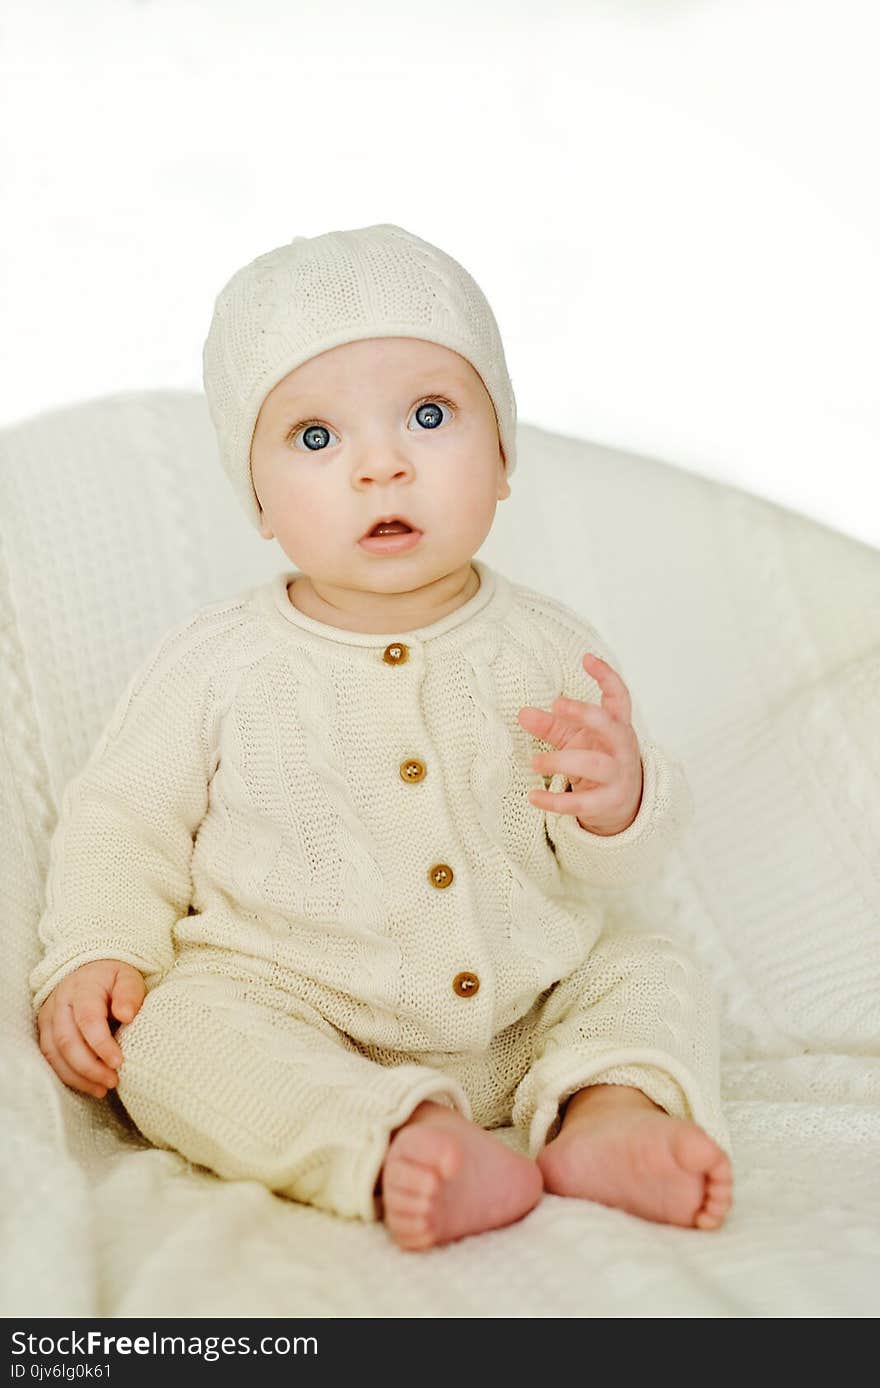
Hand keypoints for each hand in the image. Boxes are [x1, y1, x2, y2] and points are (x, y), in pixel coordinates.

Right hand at [36, 959, 145, 1098]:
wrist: (88, 972)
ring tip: (103, 1089)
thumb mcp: (127, 978)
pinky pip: (50, 1059)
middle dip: (89, 1066)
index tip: (119, 1062)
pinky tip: (89, 1085)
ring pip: (54, 1053)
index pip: (88, 1019)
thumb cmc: (112, 979)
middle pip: (67, 1041)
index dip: (101, 1044)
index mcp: (82, 988)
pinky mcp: (45, 1032)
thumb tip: (126, 1016)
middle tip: (112, 1081)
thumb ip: (129, 994)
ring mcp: (48, 1019)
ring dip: (78, 1076)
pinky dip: (68, 1076)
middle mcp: (60, 1004)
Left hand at [517, 652, 643, 836]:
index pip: (619, 697)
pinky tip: (534, 797)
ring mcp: (618, 775)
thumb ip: (552, 725)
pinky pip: (582, 803)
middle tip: (556, 704)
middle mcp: (622, 748)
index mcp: (617, 726)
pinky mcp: (608, 802)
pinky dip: (555, 802)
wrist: (623, 804)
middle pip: (609, 725)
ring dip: (561, 761)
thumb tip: (522, 713)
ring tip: (534, 761)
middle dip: (584, 713)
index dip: (606, 676)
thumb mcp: (576, 739)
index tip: (587, 658)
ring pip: (594, 764)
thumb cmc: (597, 761)